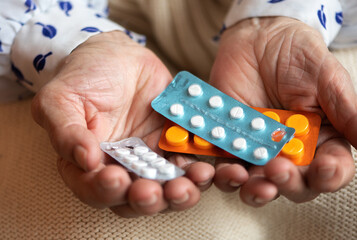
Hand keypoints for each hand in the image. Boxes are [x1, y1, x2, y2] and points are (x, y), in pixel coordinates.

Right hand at [31, 31, 213, 216]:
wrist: (119, 57)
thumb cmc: (85, 76)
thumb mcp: (61, 99)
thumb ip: (66, 131)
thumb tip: (84, 161)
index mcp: (89, 163)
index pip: (93, 190)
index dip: (104, 191)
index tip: (116, 179)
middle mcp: (121, 167)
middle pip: (134, 198)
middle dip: (148, 199)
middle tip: (156, 191)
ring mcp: (150, 158)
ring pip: (167, 187)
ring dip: (180, 191)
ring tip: (191, 183)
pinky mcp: (174, 144)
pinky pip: (189, 162)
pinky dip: (198, 169)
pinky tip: (206, 167)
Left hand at [210, 17, 355, 205]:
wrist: (258, 38)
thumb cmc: (298, 55)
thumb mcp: (327, 78)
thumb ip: (347, 111)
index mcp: (321, 140)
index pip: (330, 169)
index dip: (329, 175)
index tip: (324, 168)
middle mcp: (290, 151)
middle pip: (293, 183)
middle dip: (287, 184)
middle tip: (278, 171)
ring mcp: (259, 148)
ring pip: (257, 181)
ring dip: (253, 188)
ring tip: (248, 178)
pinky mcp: (230, 141)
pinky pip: (225, 162)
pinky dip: (223, 170)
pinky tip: (223, 167)